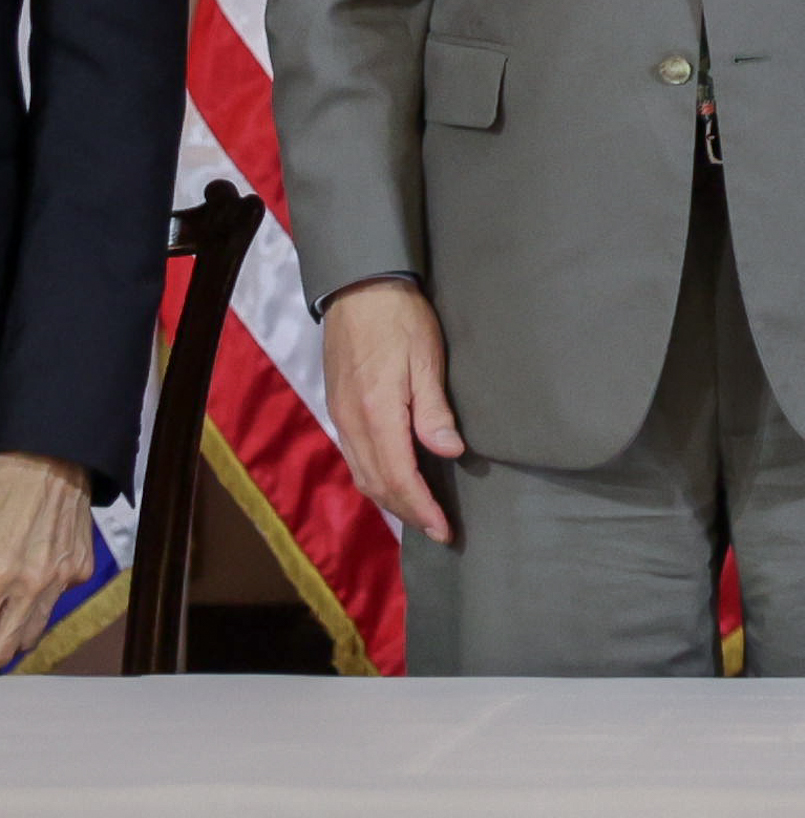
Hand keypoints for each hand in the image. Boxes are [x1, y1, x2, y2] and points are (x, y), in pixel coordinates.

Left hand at [0, 453, 95, 666]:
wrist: (52, 459)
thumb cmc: (6, 487)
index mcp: (1, 573)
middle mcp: (34, 582)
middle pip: (9, 646)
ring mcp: (63, 577)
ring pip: (33, 632)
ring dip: (12, 636)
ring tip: (2, 627)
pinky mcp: (81, 568)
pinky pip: (56, 599)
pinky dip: (38, 600)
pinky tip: (28, 579)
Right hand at [322, 279, 463, 543]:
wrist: (358, 287)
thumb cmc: (400, 317)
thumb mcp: (427, 359)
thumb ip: (433, 410)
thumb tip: (449, 453)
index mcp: (377, 413)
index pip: (398, 477)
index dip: (422, 508)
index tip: (444, 530)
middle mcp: (353, 422)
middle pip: (378, 484)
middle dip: (409, 511)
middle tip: (439, 530)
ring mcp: (342, 416)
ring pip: (364, 474)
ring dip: (391, 499)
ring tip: (422, 513)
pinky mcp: (341, 408)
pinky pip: (356, 457)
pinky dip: (377, 478)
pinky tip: (396, 480)